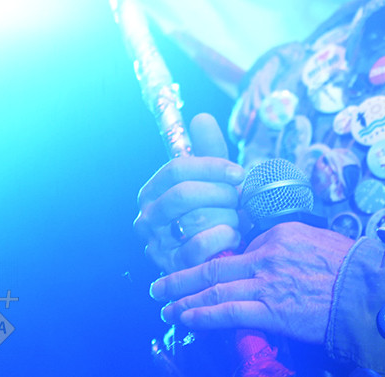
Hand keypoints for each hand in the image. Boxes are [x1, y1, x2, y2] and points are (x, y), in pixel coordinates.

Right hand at [134, 113, 245, 273]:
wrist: (221, 250)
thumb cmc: (216, 208)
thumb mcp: (213, 178)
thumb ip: (208, 149)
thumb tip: (201, 117)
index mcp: (152, 191)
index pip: (176, 168)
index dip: (212, 167)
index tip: (238, 173)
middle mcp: (146, 218)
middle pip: (184, 194)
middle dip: (220, 195)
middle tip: (238, 200)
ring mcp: (156, 245)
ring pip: (195, 219)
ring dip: (226, 217)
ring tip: (235, 219)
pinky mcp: (173, 268)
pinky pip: (201, 246)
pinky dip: (224, 237)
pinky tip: (232, 236)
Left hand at [151, 222, 352, 346]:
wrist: (367, 289)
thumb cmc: (350, 266)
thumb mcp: (317, 242)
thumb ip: (290, 248)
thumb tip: (276, 260)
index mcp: (279, 235)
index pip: (240, 248)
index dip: (217, 262)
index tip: (203, 272)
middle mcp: (267, 255)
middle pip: (214, 264)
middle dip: (182, 276)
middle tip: (159, 285)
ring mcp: (267, 283)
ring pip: (214, 287)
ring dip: (184, 297)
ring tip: (165, 305)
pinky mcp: (272, 310)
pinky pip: (228, 311)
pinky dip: (203, 314)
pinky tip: (187, 317)